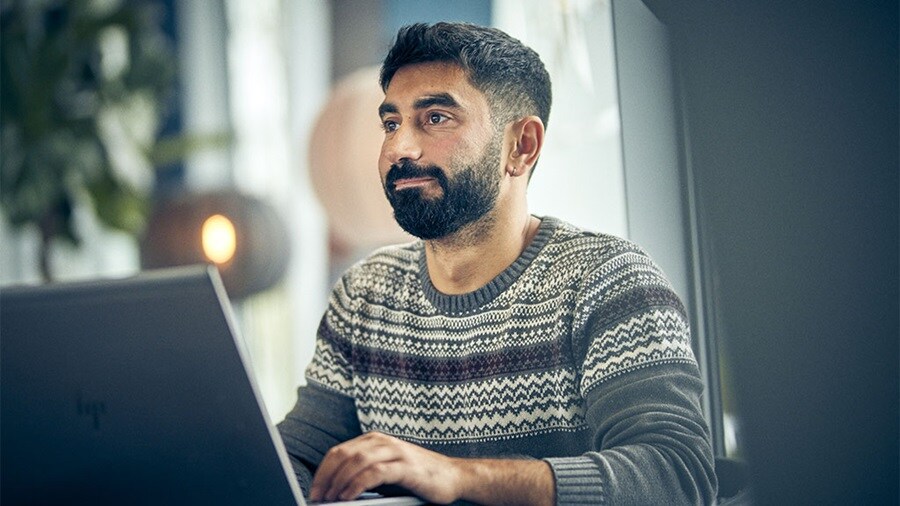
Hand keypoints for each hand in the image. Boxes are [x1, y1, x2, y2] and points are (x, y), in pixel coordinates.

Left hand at [309, 431, 460, 502]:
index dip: (323, 471)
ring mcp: (395, 452)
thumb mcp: (387, 470)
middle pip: (344, 455)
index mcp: (375, 440)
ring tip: (330, 499)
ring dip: (339, 482)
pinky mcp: (406, 467)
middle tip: (317, 497)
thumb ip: (365, 472)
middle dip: (326, 477)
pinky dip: (356, 485)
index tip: (314, 490)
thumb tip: (335, 489)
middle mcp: (383, 442)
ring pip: (356, 461)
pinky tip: (348, 497)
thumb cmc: (418, 477)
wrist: (453, 477)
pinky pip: (374, 473)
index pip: (339, 451)